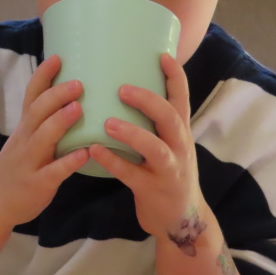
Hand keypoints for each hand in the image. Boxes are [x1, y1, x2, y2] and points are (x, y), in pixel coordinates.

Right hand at [0, 54, 89, 228]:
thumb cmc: (18, 167)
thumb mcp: (26, 140)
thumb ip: (45, 123)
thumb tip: (72, 99)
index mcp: (24, 128)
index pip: (31, 96)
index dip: (42, 76)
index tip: (58, 57)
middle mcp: (24, 140)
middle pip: (36, 113)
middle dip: (55, 96)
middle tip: (78, 82)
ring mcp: (28, 162)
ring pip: (42, 138)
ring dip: (59, 122)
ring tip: (78, 108)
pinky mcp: (37, 184)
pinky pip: (53, 171)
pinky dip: (68, 162)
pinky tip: (85, 154)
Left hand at [89, 53, 203, 241]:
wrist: (180, 219)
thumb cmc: (164, 171)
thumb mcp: (166, 143)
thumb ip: (151, 120)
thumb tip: (123, 85)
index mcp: (179, 132)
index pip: (182, 99)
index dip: (175, 77)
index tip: (162, 55)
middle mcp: (179, 148)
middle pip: (171, 119)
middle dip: (149, 102)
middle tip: (122, 88)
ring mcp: (169, 170)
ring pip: (156, 149)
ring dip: (132, 133)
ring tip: (107, 122)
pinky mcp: (154, 190)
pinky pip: (133, 175)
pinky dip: (113, 162)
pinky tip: (94, 151)